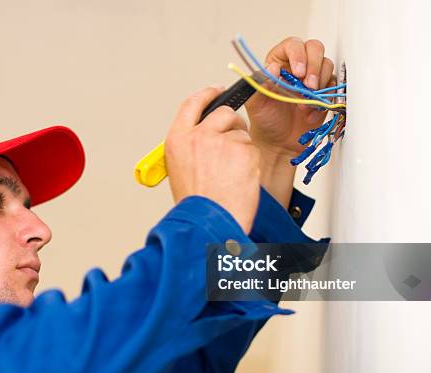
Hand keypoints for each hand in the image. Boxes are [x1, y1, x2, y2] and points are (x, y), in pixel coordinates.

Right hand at [165, 86, 260, 233]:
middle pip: (224, 114)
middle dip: (233, 126)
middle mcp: (198, 136)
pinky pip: (252, 149)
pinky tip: (240, 179)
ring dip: (242, 150)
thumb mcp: (180, 169)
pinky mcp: (243, 150)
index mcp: (178, 139)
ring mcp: (221, 141)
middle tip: (234, 146)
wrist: (209, 222)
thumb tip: (207, 135)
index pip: (193, 104)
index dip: (207, 94)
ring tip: (232, 175)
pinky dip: (251, 163)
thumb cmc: (196, 204)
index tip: (216, 91)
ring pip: (241, 134)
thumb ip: (191, 146)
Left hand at [245, 37, 335, 155]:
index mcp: (277, 63)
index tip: (298, 72)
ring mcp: (311, 78)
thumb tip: (272, 68)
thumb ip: (261, 85)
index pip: (292, 45)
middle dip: (314, 66)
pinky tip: (311, 112)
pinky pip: (333, 86)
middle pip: (314, 48)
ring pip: (327, 65)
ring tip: (305, 103)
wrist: (279, 143)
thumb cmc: (265, 121)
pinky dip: (325, 99)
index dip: (298, 54)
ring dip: (320, 83)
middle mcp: (296, 67)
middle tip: (309, 86)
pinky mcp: (324, 92)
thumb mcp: (256, 104)